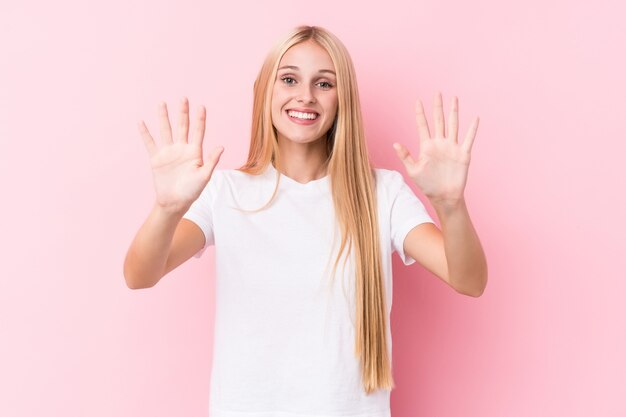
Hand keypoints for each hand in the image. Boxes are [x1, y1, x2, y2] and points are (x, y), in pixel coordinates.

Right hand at [137, 97, 223, 213]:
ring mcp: (168, 152)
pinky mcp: (156, 158)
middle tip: (183, 98)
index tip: (201, 106)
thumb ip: (211, 161)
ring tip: (162, 103)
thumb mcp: (204, 176)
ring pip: (165, 130)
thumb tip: (221, 146)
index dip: (200, 119)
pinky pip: (149, 143)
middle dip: (183, 113)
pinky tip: (141, 122)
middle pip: (182, 127)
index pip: (198, 132)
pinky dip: (145, 133)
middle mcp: (181, 149)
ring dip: (164, 117)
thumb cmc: (192, 191)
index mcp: (195, 152)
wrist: (174, 202)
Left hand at [393, 92, 478, 206]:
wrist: (444, 196)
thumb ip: (405, 156)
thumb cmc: (427, 185)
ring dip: (454, 112)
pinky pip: (468, 139)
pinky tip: (475, 118)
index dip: (420, 113)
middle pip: (438, 121)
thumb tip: (395, 144)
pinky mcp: (463, 154)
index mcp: (426, 146)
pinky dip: (472, 129)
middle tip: (437, 92)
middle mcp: (440, 144)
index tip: (417, 101)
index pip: (422, 125)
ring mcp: (452, 147)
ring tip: (454, 98)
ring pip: (453, 125)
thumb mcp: (413, 171)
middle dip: (437, 107)